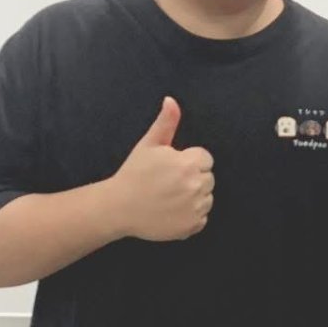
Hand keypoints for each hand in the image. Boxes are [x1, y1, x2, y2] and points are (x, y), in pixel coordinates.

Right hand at [108, 98, 213, 241]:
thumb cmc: (133, 174)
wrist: (118, 207)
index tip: (172, 168)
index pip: (205, 159)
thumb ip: (166, 122)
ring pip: (207, 198)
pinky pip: (202, 218)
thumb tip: (172, 100)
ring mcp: (195, 208)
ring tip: (170, 197)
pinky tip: (172, 211)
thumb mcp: (148, 145)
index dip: (190, 161)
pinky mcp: (191, 226)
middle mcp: (195, 186)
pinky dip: (191, 216)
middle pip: (209, 178)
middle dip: (193, 178)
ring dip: (194, 197)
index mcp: (188, 163)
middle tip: (169, 183)